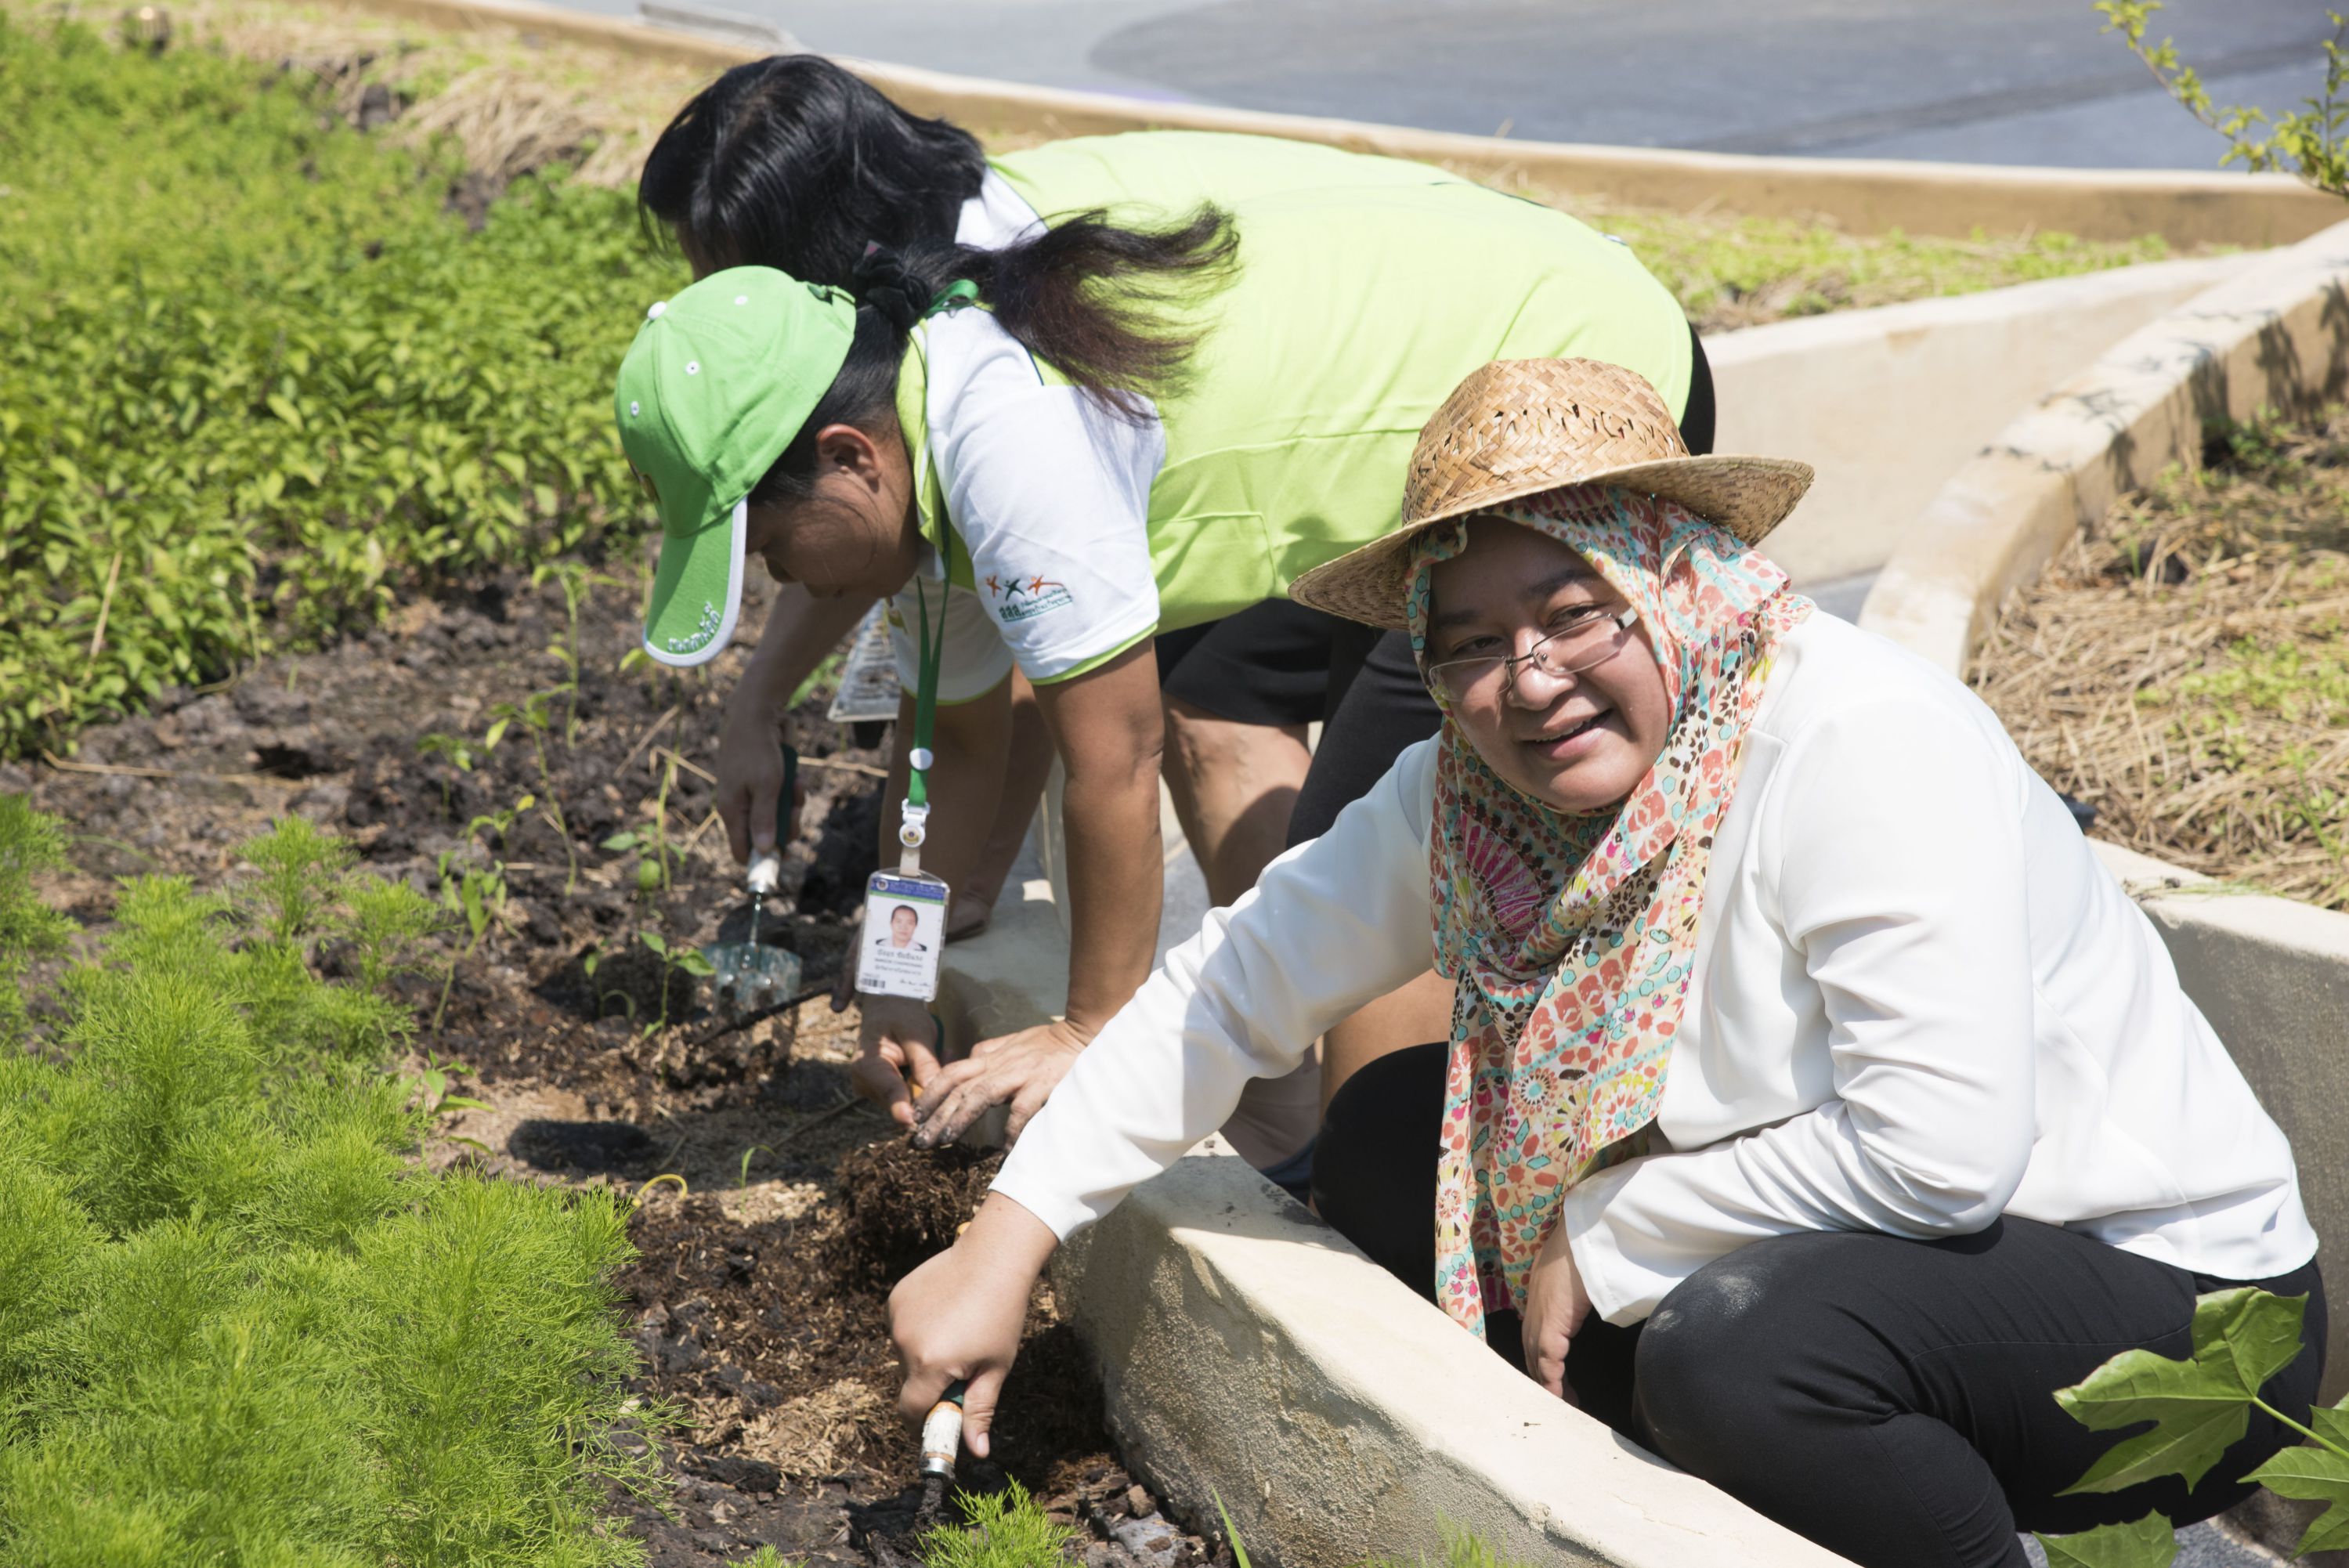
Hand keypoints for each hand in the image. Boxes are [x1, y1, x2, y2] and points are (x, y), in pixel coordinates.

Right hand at [714, 699, 802, 865]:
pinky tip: (797, 777)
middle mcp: (741, 806)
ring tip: (797, 785)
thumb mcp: (766, 786)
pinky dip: (793, 791)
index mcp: (733, 811)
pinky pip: (784, 798)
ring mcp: (754, 795)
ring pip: (780, 817)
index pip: (743, 851)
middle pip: (767, 837)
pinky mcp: (766, 783)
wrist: (757, 712)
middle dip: (787, 826)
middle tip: (796, 811)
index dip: (762, 860)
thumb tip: (763, 851)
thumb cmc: (757, 749)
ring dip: (793, 805)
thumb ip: (765, 819)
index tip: (784, 858)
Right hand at [849, 996, 942, 1127]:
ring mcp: (873, 1091)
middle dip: (928, 1090)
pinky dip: (923, 1084)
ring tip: (941, 1053)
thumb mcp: (917, 1033)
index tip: (913, 1121)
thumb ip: (925, 1062)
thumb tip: (933, 1091)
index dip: (903, 1107)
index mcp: (867, 1064)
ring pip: (909, 1102)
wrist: (888, 1008)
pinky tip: (931, 1063)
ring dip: (928, 1085)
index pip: (888, 1090)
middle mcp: (864, 1083)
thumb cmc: (902, 1015)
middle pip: (901, 1102)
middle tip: (948, 1057)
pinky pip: (909, 1097)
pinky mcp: (884, 1094)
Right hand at [890, 1193, 1057, 1458]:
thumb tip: (976, 1452)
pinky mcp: (895, 1298)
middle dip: (932, 1383)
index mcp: (930, 1364)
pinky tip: (945, 1312)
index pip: (912, 1411)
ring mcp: (896, 1318)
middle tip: (965, 1365)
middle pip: (910, 1382)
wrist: (994, 1256)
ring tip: (958, 1330)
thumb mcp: (996, 1367)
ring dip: (925, 1354)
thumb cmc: (1002, 1314)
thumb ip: (980, 1411)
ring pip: (905, 1354)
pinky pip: (902, 1328)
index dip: (926, 1421)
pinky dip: (918, 1329)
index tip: (942, 1419)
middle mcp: (905, 1342)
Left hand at [910, 1018, 1091, 1149]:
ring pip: (980, 1095)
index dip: (929, 1094)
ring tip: (946, 1140)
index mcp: (991, 1058)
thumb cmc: (1049, 1044)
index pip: (950, 1073)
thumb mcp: (1012, 1043)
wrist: (1084, 1033)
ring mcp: (1021, 1073)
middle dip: (935, 1114)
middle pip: (958, 1087)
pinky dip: (1011, 1129)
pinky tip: (1004, 1150)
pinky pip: (1021, 1109)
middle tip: (919, 1141)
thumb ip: (989, 1053)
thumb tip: (968, 1061)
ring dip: (960, 1118)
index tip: (915, 1118)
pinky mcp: (1042, 1083)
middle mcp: (1000, 1065)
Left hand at [1521, 1222, 1592, 1400]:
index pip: (1534, 1338)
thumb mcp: (1575, 1276)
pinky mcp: (1552, 1319)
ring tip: (1563, 1403)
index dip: (1542, 1362)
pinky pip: (1548, 1355)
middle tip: (1560, 1400)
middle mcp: (1534, 1308)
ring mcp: (1540, 1313)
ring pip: (1537, 1358)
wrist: (1583, 1233)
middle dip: (1544, 1378)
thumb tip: (1584, 1304)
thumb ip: (1574, 1294)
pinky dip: (1552, 1377)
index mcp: (1539, 1298)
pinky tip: (1559, 1394)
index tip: (1555, 1380)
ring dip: (1549, 1384)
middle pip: (1532, 1352)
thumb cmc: (1585, 1248)